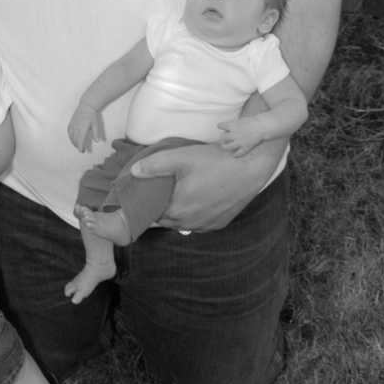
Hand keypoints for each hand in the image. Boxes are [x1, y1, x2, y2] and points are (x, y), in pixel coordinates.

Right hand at [67, 103, 104, 152]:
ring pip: (71, 136)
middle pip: (75, 139)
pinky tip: (72, 138)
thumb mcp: (95, 124)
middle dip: (78, 145)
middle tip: (82, 150)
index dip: (80, 146)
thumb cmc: (92, 115)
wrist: (86, 105)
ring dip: (73, 142)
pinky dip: (70, 136)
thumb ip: (96, 133)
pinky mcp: (71, 122)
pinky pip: (69, 131)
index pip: (80, 140)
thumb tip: (97, 141)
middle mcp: (76, 127)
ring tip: (77, 145)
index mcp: (82, 128)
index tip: (81, 151)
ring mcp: (73, 124)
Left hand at [130, 139, 285, 231]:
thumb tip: (133, 172)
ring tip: (175, 195)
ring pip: (182, 223)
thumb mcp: (180, 158)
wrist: (250, 167)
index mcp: (177, 210)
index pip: (151, 215)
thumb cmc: (214, 161)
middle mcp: (190, 223)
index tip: (144, 194)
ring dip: (176, 213)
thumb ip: (154, 165)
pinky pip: (198, 223)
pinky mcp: (220, 224)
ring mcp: (206, 225)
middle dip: (159, 209)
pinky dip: (192, 215)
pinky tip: (193, 200)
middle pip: (165, 220)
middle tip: (158, 192)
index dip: (146, 205)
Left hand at [217, 117, 263, 157]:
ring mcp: (239, 142)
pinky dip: (236, 155)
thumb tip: (230, 127)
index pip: (221, 126)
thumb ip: (234, 124)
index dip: (221, 126)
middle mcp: (234, 134)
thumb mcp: (241, 120)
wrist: (261, 126)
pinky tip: (234, 155)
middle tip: (223, 138)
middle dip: (222, 138)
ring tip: (224, 146)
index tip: (221, 126)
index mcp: (232, 126)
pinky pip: (239, 153)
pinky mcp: (245, 147)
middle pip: (222, 138)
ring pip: (227, 147)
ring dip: (225, 147)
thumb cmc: (252, 121)